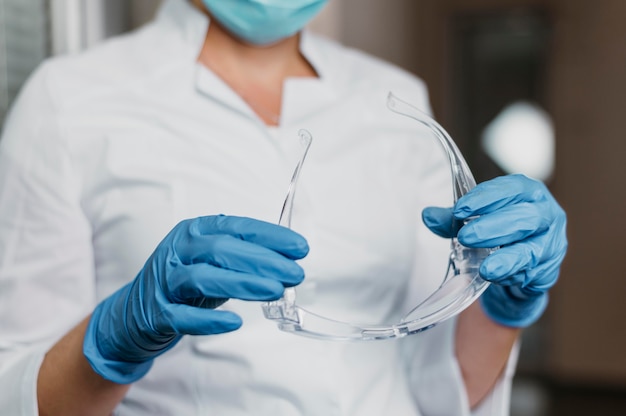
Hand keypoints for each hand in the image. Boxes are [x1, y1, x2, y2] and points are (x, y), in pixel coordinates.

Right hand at [83, 215, 308, 383]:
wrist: (134, 312)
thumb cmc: (183, 282)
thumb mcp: (212, 260)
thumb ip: (243, 256)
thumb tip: (288, 260)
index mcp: (195, 230)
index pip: (237, 227)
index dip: (270, 237)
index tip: (299, 248)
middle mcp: (179, 250)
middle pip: (223, 250)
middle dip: (263, 260)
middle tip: (295, 273)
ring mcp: (165, 281)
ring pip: (204, 277)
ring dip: (243, 283)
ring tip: (274, 291)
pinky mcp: (157, 312)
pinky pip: (182, 316)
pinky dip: (208, 320)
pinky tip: (233, 322)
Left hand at [422, 174, 566, 327]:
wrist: (520, 265)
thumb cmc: (500, 231)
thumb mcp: (473, 220)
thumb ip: (452, 219)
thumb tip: (428, 215)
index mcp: (529, 193)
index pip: (512, 188)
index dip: (486, 198)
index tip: (460, 209)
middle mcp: (547, 214)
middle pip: (524, 218)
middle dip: (492, 227)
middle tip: (465, 237)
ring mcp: (552, 244)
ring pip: (532, 249)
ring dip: (506, 258)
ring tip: (485, 268)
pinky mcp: (549, 270)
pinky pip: (531, 273)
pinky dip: (511, 275)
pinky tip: (494, 276)